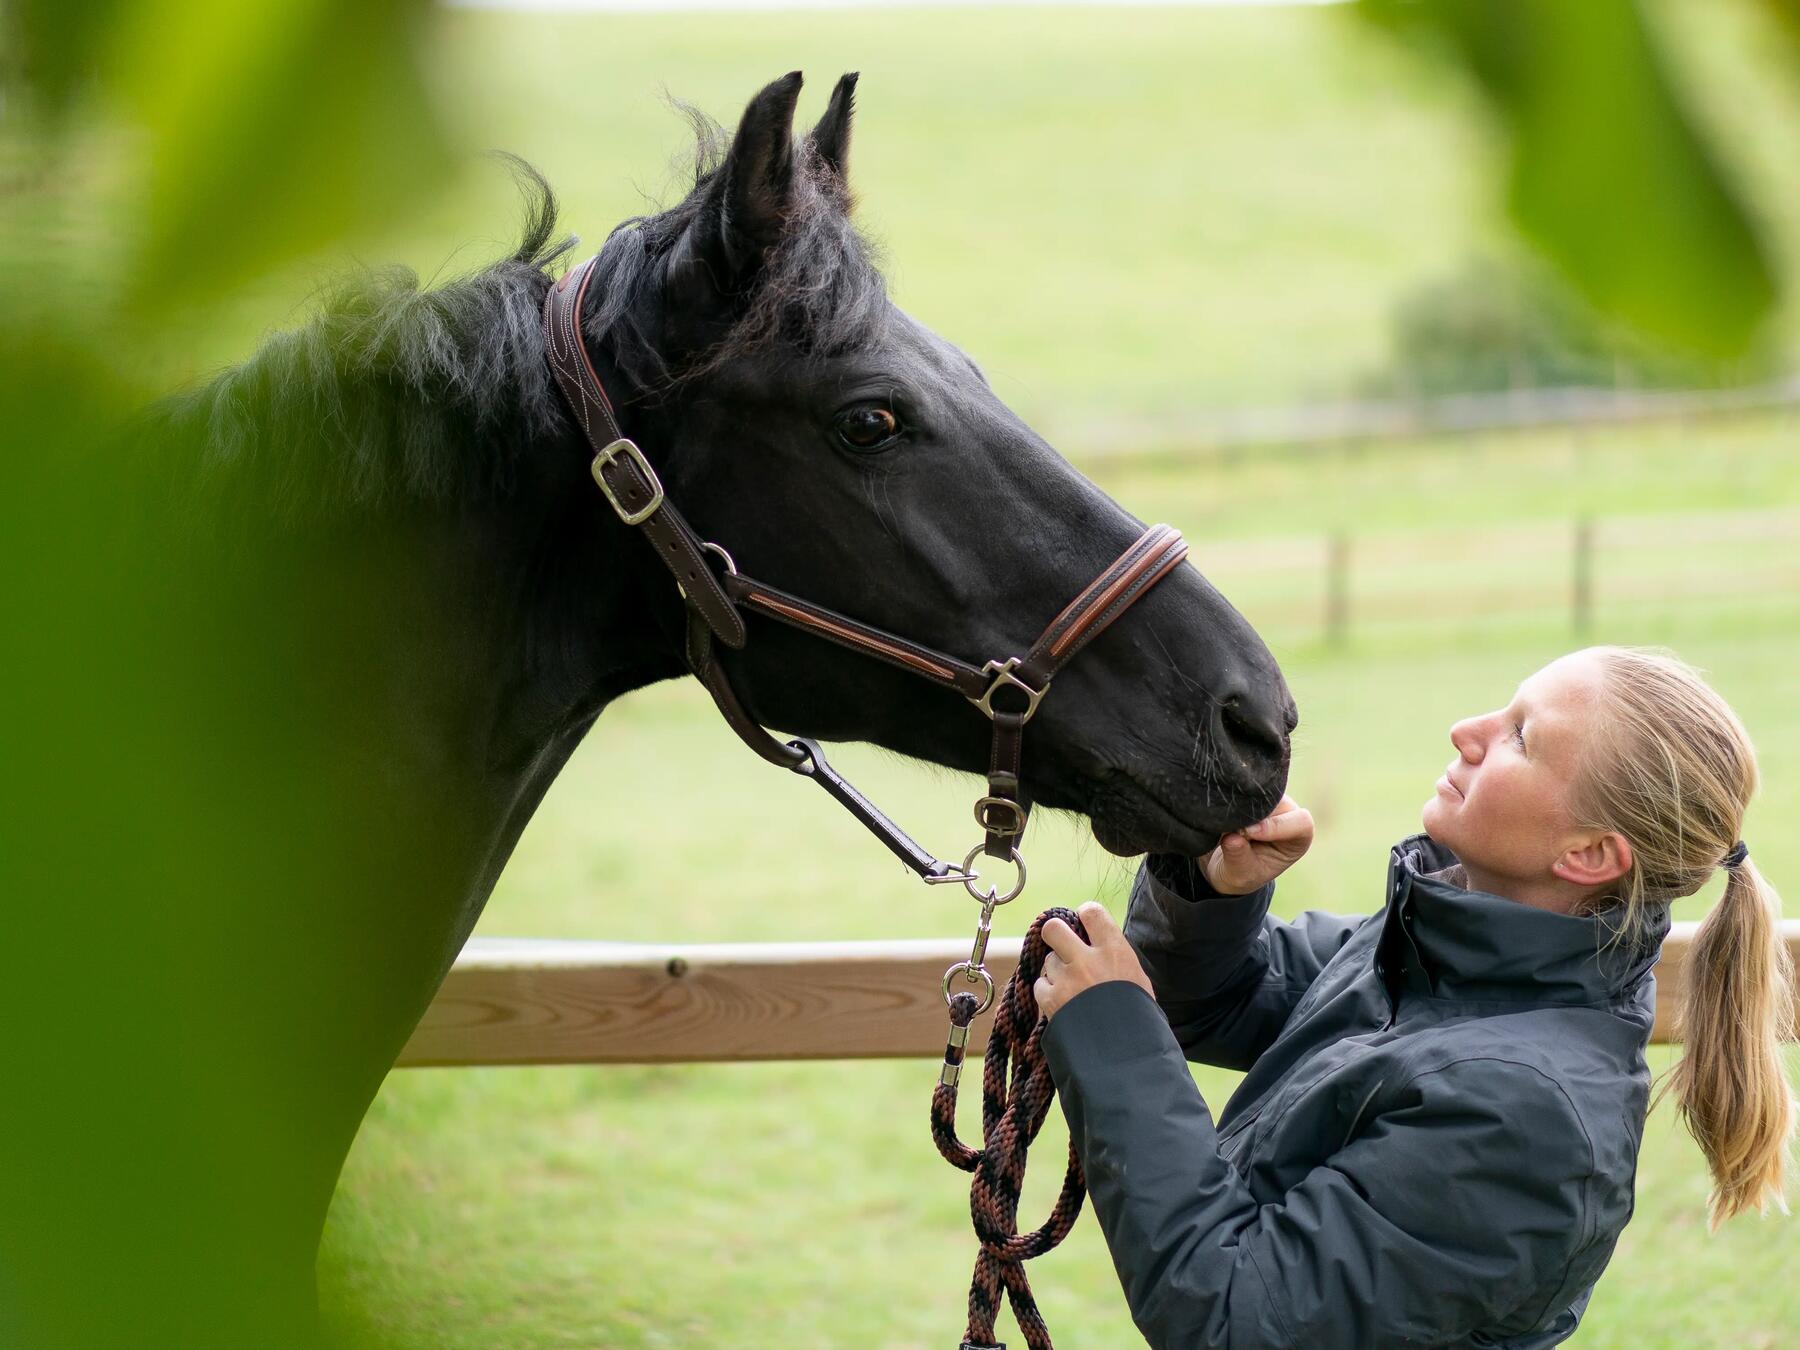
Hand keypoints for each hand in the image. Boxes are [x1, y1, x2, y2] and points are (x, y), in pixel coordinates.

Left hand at [1035, 901, 1153, 1020]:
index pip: (1091, 912)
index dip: (1084, 915)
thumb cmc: (1139, 1017)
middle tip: (1062, 946)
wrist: (1126, 1053)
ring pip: (1048, 961)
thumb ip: (1115, 959)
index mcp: (1114, 950)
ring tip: (1072, 988)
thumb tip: (1100, 946)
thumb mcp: (1138, 981)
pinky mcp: (1051, 999)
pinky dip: (1048, 993)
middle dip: (1054, 935)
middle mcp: (1086, 959)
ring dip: (1055, 971)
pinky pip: (1040, 985)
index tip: (1083, 923)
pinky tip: (1062, 1004)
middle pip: (1053, 928)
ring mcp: (1066, 979)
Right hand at [1201, 794, 1313, 894]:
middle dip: (1250, 814)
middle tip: (1226, 826)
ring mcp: (1269, 800)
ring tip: (1220, 821)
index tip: (1248, 833)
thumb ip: (1238, 857)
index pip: (1301, 822)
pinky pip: (1240, 785)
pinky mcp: (1250, 791)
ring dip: (1237, 804)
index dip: (1277, 825)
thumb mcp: (1239, 874)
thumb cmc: (1239, 873)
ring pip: (1256, 790)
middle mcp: (1288, 814)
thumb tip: (1232, 838)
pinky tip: (1216, 809)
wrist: (1221, 863)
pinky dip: (1227, 796)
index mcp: (1298, 838)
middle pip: (1275, 802)